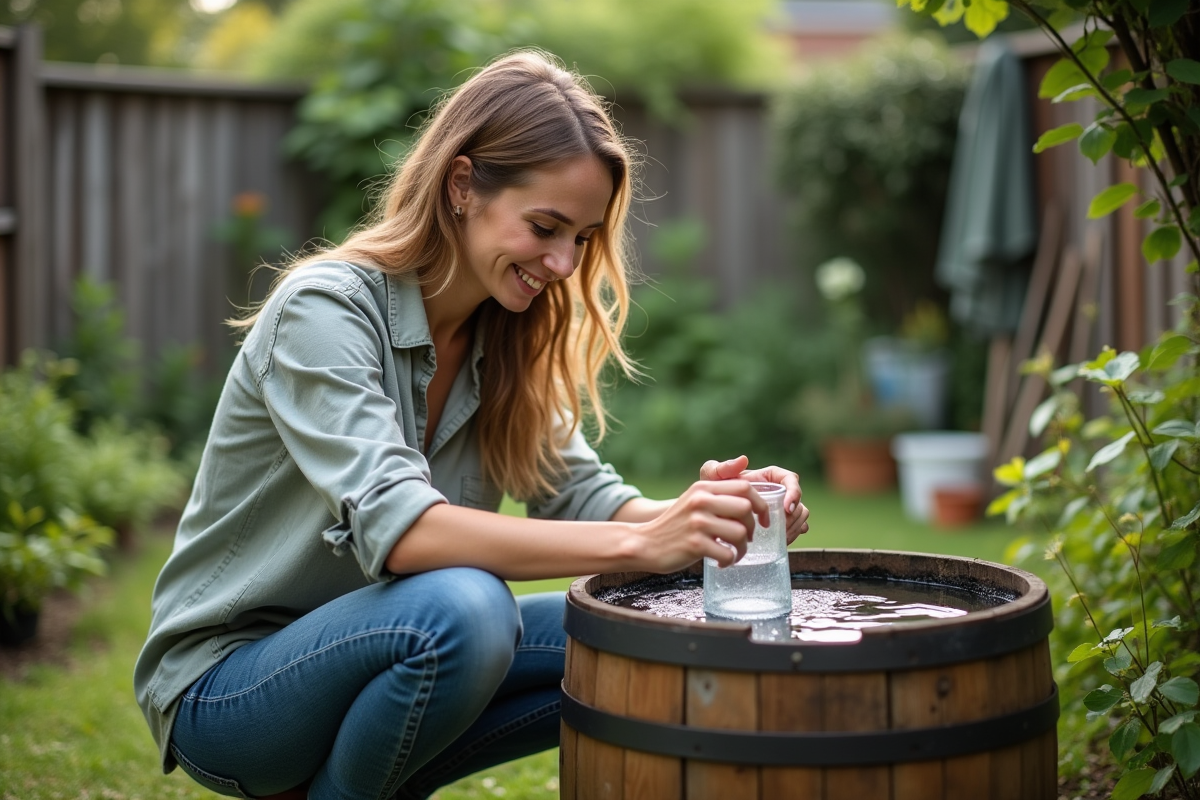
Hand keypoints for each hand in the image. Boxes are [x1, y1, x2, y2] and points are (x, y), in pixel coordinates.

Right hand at [630, 480, 765, 571]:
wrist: (645, 544)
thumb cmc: (675, 525)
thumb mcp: (693, 501)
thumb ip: (717, 495)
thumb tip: (751, 500)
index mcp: (703, 487)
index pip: (744, 486)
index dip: (760, 504)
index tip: (763, 520)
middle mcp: (701, 501)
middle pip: (746, 509)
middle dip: (752, 527)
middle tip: (745, 539)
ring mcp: (698, 522)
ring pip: (740, 533)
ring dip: (742, 548)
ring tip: (733, 553)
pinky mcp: (695, 544)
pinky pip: (727, 553)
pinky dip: (729, 560)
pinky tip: (721, 561)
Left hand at [699, 455, 810, 543]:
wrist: (708, 512)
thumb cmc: (711, 490)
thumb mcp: (712, 476)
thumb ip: (723, 467)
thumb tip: (743, 459)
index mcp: (767, 477)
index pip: (790, 479)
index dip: (794, 492)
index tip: (787, 508)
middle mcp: (777, 492)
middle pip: (798, 501)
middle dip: (794, 515)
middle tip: (781, 528)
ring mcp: (779, 509)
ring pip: (801, 515)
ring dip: (795, 527)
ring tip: (780, 537)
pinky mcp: (778, 524)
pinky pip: (796, 528)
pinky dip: (793, 535)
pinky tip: (780, 542)